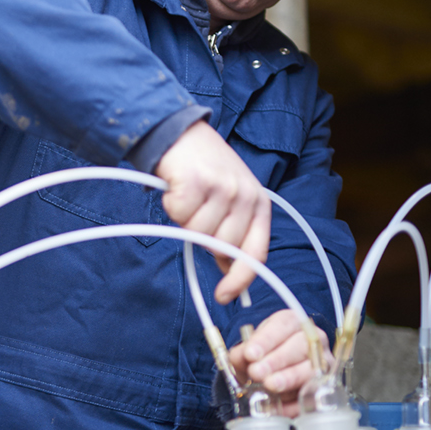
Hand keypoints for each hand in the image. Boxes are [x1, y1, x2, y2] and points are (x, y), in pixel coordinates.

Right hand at [154, 121, 270, 301]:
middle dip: (203, 238)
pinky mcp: (198, 181)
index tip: (225, 296)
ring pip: (198, 232)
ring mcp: (223, 188)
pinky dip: (171, 205)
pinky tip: (177, 187)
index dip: (240, 279)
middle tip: (197, 213)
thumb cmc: (205, 170)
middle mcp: (245, 196)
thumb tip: (231, 273)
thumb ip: (234, 234)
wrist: (180, 133)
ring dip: (185, 219)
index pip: (255, 253)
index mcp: (259, 204)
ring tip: (189, 196)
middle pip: (221, 247)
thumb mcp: (231, 200)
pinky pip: (179, 215)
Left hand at [227, 309, 331, 417]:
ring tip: (270, 385)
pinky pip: (315, 394)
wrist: (285, 369)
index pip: (282, 325)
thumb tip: (239, 359)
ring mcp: (324, 362)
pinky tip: (280, 406)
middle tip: (256, 372)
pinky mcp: (327, 385)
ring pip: (311, 369)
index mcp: (292, 323)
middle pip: (300, 345)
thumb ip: (243, 353)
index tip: (250, 353)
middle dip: (277, 360)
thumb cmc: (268, 355)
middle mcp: (313, 339)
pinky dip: (296, 402)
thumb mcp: (254, 349)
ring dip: (289, 378)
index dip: (265, 339)